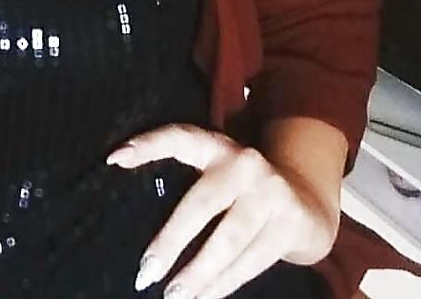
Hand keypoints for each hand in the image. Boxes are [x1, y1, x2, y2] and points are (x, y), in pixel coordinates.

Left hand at [106, 123, 339, 298]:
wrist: (307, 201)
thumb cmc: (241, 192)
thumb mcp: (214, 174)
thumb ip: (182, 180)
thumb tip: (130, 199)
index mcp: (216, 147)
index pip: (178, 137)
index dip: (147, 145)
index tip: (113, 160)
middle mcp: (244, 163)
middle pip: (201, 204)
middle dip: (171, 242)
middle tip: (145, 273)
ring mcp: (271, 192)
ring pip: (228, 240)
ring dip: (198, 274)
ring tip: (172, 296)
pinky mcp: (290, 223)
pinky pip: (251, 260)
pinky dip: (224, 283)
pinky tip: (203, 297)